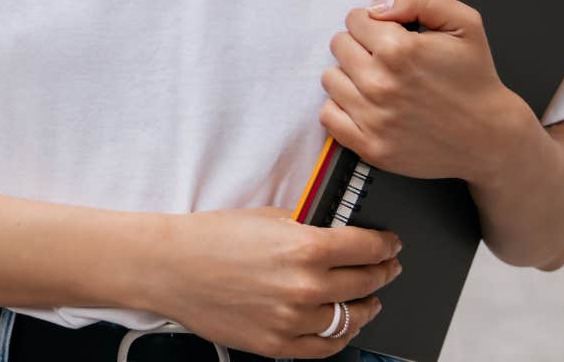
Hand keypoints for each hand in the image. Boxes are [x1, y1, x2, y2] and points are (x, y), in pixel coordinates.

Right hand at [140, 206, 401, 357]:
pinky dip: (342, 336)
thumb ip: (311, 227)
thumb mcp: (271, 216)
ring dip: (367, 307)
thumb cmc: (213, 238)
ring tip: (370, 300)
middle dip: (383, 272)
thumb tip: (345, 233)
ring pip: (351, 318)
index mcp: (306, 248)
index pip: (369, 248)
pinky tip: (344, 325)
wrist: (172, 267)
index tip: (391, 244)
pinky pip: (326, 347)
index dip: (387, 245)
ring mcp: (292, 320)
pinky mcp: (277, 344)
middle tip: (388, 267)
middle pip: (367, 282)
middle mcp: (305, 287)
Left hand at [319, 0, 526, 181]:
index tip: (389, 33)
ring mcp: (374, 119)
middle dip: (360, 45)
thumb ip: (420, 0)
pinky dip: (342, 107)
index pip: (354, 20)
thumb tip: (378, 7)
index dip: (373, 23)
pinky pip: (328, 116)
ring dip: (349, 75)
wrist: (489, 137)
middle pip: (339, 46)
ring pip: (331, 79)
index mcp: (400, 50)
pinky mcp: (371, 147)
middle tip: (385, 57)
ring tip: (377, 80)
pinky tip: (365, 104)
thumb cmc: (475, 78)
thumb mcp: (464, 23)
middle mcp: (381, 84)